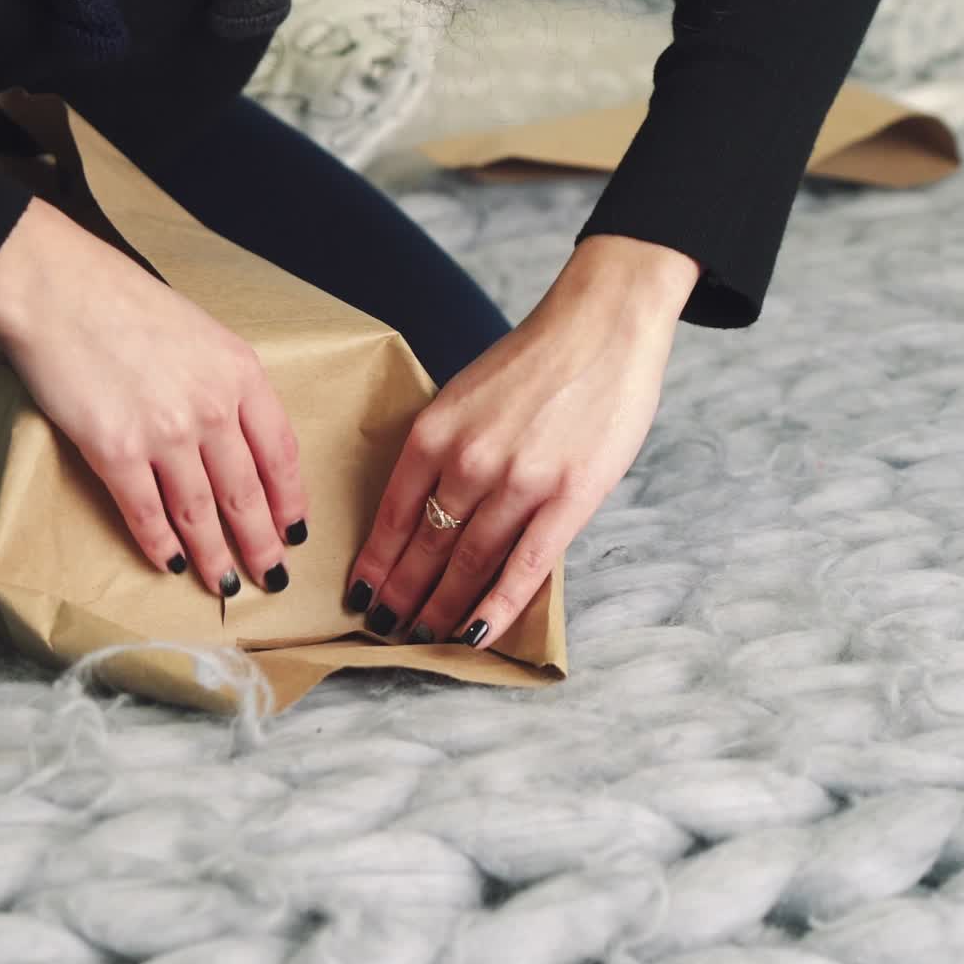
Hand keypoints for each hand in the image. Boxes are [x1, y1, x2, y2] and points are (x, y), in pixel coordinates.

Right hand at [0, 196, 308, 597]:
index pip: (281, 453)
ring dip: (215, 556)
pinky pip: (145, 512)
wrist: (56, 285)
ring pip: (200, 512)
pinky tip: (171, 564)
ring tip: (226, 585)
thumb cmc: (123, 300)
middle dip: (262, 544)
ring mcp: (165, 432)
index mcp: (240, 373)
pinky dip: (160, 545)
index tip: (295, 529)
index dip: (290, 500)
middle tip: (272, 577)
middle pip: (247, 494)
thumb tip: (237, 438)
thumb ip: (226, 383)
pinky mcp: (115, 450)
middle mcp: (212, 407)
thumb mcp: (201, 333)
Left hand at [344, 235, 699, 647]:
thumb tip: (427, 513)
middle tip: (385, 629)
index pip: (393, 515)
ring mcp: (519, 482)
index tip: (361, 594)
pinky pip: (525, 566)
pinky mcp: (569, 497)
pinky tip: (477, 633)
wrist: (602, 326)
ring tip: (423, 637)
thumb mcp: (465, 396)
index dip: (376, 562)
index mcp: (435, 432)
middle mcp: (468, 460)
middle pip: (425, 547)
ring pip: (467, 563)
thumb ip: (444, 451)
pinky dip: (497, 605)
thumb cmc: (533, 362)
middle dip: (401, 595)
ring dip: (441, 608)